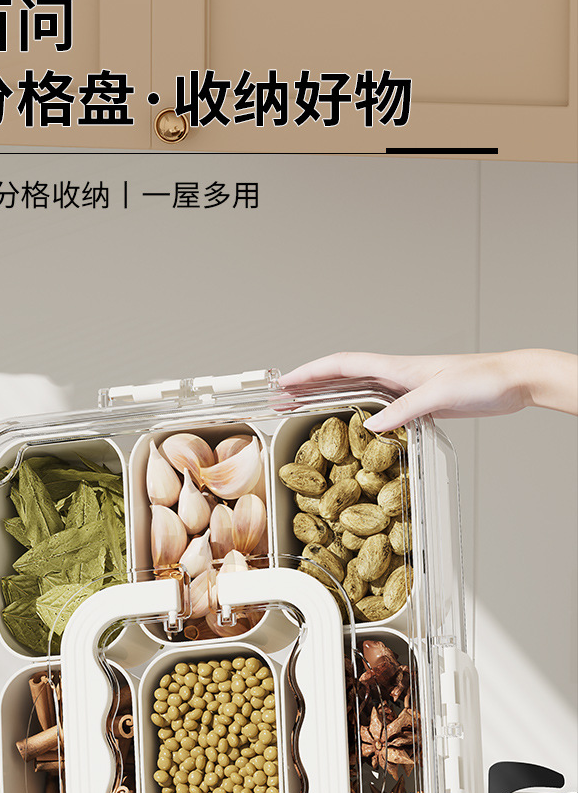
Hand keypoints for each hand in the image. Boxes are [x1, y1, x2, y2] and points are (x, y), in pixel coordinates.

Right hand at [279, 349, 577, 430]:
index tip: (284, 382)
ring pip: (354, 390)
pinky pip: (374, 405)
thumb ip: (405, 411)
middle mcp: (396, 375)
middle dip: (307, 386)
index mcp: (396, 367)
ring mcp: (405, 388)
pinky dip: (354, 411)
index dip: (310, 372)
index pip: (342, 364)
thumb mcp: (441, 395)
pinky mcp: (417, 402)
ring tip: (299, 410)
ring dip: (325, 398)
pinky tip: (348, 424)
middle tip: (279, 399)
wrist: (513, 380)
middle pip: (341, 377)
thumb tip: (371, 427)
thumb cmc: (484, 379)